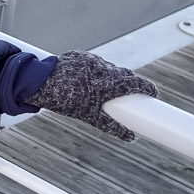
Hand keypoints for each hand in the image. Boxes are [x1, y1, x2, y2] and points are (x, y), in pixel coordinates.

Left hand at [21, 51, 157, 140]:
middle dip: (130, 84)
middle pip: (125, 74)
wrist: (40, 82)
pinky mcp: (80, 55)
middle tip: (130, 96)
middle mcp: (103, 68)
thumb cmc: (66, 101)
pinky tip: (87, 81)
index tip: (153, 94)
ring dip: (111, 77)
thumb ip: (113, 126)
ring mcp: (91, 60)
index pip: (137, 83)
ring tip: (103, 91)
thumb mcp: (91, 117)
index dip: (148, 88)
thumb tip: (131, 137)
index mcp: (110, 83)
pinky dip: (95, 71)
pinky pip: (94, 63)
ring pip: (109, 68)